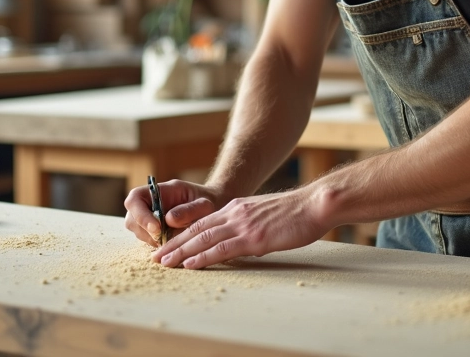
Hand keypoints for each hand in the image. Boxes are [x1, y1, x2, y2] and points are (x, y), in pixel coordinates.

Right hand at [122, 179, 224, 247]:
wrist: (213, 209)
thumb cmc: (208, 202)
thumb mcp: (205, 204)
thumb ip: (190, 209)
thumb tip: (168, 219)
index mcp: (158, 191)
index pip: (135, 198)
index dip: (140, 214)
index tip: (157, 228)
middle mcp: (149, 205)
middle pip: (132, 219)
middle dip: (146, 231)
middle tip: (165, 239)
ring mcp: (148, 219)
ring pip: (139, 233)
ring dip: (153, 240)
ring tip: (175, 240)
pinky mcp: (153, 233)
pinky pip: (148, 242)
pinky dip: (159, 246)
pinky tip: (174, 246)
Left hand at [154, 186, 331, 269]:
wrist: (313, 205)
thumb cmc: (295, 212)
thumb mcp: (264, 215)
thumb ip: (248, 224)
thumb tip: (240, 242)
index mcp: (237, 208)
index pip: (203, 222)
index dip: (183, 234)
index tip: (168, 245)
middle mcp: (235, 214)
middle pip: (197, 230)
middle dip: (174, 244)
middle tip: (156, 256)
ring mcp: (243, 225)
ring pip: (204, 239)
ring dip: (181, 252)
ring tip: (164, 262)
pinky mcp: (253, 237)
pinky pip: (222, 249)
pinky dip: (203, 257)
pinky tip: (190, 264)